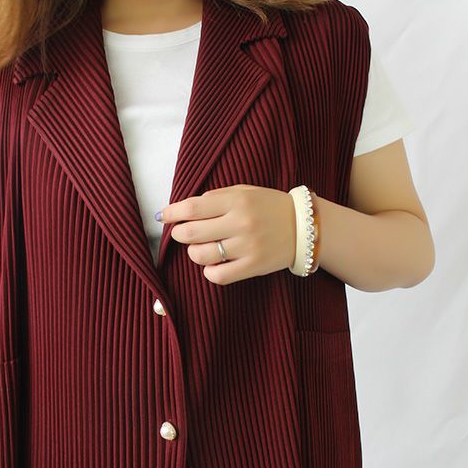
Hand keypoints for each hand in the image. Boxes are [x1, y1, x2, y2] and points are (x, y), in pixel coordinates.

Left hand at [158, 184, 295, 284]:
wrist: (304, 226)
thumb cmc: (268, 207)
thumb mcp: (244, 192)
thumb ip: (216, 198)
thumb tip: (183, 209)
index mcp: (237, 201)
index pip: (192, 207)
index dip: (171, 213)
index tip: (163, 216)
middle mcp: (241, 223)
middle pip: (190, 233)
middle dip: (179, 234)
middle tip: (183, 234)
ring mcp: (247, 246)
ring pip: (200, 256)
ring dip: (194, 252)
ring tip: (202, 248)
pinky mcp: (253, 266)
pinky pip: (218, 276)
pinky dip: (209, 271)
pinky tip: (214, 264)